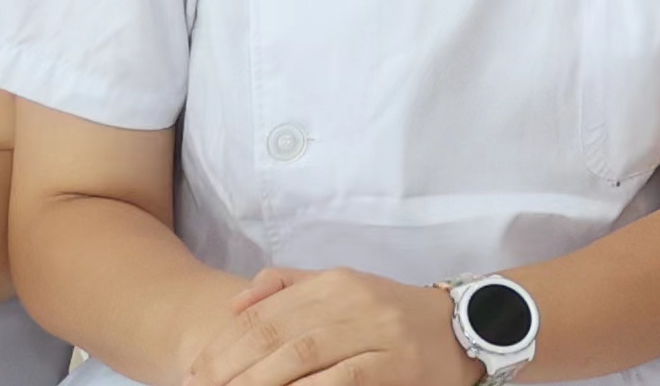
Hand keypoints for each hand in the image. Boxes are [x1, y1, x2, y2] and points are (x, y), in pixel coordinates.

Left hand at [187, 266, 475, 385]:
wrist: (465, 330)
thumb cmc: (392, 317)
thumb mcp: (344, 289)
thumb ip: (289, 288)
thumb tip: (235, 303)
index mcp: (336, 282)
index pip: (265, 314)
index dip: (223, 345)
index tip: (194, 372)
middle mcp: (355, 302)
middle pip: (276, 337)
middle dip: (230, 369)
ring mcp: (378, 333)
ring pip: (302, 358)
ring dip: (258, 382)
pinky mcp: (397, 365)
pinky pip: (343, 379)